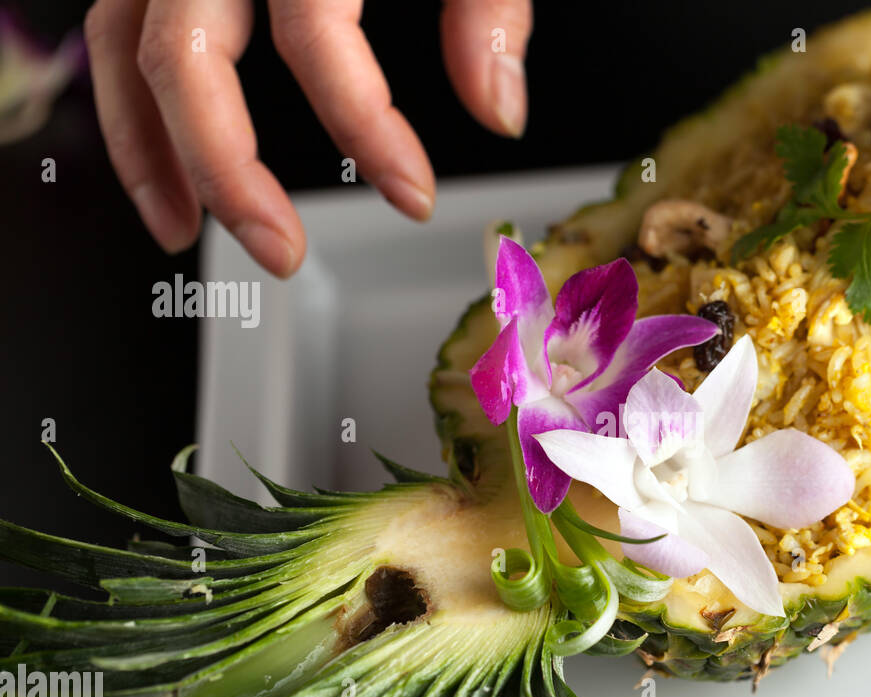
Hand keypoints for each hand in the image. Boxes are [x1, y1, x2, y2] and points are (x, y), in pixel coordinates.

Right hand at [85, 0, 532, 276]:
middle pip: (184, 49)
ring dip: (147, 146)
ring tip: (182, 229)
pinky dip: (131, 95)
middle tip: (280, 248)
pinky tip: (160, 151)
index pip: (314, 29)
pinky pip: (122, 17)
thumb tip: (497, 109)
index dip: (363, 122)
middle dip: (227, 165)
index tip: (412, 193)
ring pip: (122, 38)